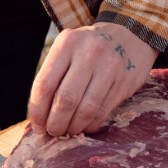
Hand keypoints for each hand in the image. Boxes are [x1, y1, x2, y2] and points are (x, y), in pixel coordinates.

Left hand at [28, 22, 158, 136]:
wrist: (129, 35)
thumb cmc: (89, 49)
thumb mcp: (68, 50)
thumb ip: (54, 77)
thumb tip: (39, 117)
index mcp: (67, 43)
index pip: (44, 85)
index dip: (38, 111)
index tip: (38, 125)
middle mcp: (88, 52)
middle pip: (65, 100)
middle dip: (55, 123)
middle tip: (53, 132)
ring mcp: (109, 66)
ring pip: (86, 109)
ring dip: (74, 127)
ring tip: (69, 131)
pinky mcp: (125, 80)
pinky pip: (103, 111)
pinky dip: (91, 124)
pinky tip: (86, 125)